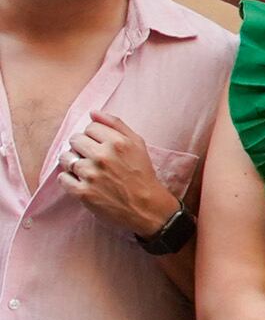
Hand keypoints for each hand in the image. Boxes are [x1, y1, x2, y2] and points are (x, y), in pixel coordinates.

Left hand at [58, 112, 178, 236]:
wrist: (147, 207)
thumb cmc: (142, 174)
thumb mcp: (138, 144)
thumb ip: (116, 124)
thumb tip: (93, 112)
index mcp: (118, 143)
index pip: (90, 127)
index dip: (94, 136)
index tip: (100, 145)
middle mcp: (103, 156)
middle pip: (75, 140)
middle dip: (82, 147)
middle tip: (93, 158)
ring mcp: (91, 175)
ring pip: (65, 158)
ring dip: (73, 162)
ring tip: (86, 170)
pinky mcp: (82, 192)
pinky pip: (62, 178)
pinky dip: (69, 179)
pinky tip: (82, 181)